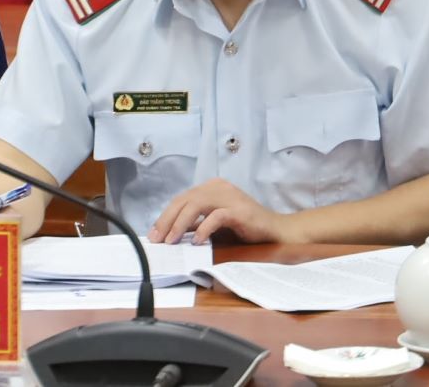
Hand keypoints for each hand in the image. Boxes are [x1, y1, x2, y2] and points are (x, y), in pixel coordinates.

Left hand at [147, 179, 298, 245]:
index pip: (181, 199)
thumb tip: (168, 234)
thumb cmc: (243, 228)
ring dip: (180, 224)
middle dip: (167, 220)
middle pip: (185, 199)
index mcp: (212, 188)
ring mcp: (230, 197)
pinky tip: (197, 241)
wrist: (274, 230)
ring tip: (172, 241)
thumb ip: (194, 223)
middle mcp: (220, 187)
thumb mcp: (213, 224)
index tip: (153, 235)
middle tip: (157, 240)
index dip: (164, 217)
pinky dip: (203, 229)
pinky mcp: (240, 210)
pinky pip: (216, 216)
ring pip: (197, 204)